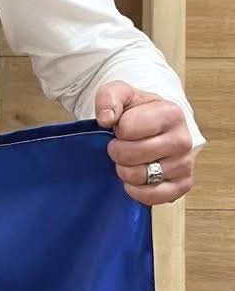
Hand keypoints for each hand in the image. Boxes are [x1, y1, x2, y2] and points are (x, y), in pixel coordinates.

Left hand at [95, 83, 195, 205]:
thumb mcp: (120, 94)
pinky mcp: (183, 185)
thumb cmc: (137, 111)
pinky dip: (137, 191)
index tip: (122, 127)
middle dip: (117, 151)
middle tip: (120, 146)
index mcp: (171, 113)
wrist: (155, 127)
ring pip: (140, 176)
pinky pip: (153, 197)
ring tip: (128, 160)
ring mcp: (185, 165)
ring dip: (125, 170)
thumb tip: (106, 119)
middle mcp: (183, 140)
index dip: (117, 130)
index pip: (127, 128)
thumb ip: (109, 98)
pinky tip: (134, 180)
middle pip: (131, 154)